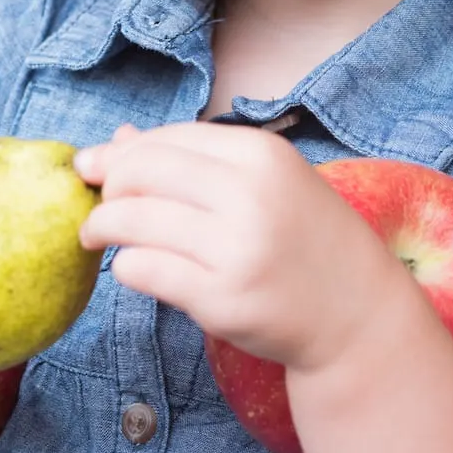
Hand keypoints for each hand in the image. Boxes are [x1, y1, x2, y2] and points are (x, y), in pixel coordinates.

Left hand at [75, 123, 412, 372]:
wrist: (356, 312)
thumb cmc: (303, 240)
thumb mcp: (262, 183)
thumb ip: (193, 159)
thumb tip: (117, 140)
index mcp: (262, 154)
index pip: (166, 139)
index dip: (121, 154)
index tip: (96, 170)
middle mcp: (250, 195)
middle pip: (141, 173)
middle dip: (106, 188)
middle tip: (98, 207)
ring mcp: (237, 249)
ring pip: (133, 221)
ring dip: (103, 227)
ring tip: (99, 237)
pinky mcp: (223, 299)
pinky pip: (143, 270)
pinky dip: (126, 266)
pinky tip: (134, 267)